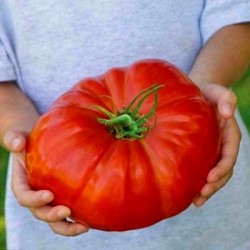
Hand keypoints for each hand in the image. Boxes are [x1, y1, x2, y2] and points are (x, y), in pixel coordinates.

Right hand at [3, 130, 88, 235]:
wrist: (39, 142)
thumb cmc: (29, 140)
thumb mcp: (19, 136)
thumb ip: (14, 139)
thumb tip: (17, 143)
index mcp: (23, 183)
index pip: (24, 196)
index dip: (34, 199)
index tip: (48, 195)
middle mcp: (35, 194)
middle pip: (40, 212)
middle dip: (52, 216)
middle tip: (66, 211)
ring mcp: (50, 198)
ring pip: (55, 219)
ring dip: (68, 225)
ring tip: (84, 226)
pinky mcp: (62, 196)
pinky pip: (69, 211)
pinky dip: (78, 218)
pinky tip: (91, 218)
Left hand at [192, 83, 240, 205]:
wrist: (198, 93)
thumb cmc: (207, 92)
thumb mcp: (217, 91)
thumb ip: (226, 98)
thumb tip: (228, 113)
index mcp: (229, 134)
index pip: (229, 154)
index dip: (222, 167)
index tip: (210, 177)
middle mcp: (223, 145)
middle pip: (223, 169)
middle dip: (214, 184)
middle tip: (200, 196)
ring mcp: (213, 150)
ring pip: (214, 174)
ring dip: (207, 189)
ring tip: (195, 201)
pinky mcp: (202, 151)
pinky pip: (203, 169)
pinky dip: (198, 182)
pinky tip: (188, 192)